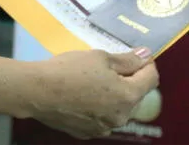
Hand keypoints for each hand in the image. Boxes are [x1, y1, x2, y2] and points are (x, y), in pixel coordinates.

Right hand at [28, 48, 158, 139]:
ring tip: (93, 80)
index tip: (137, 55)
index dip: (146, 64)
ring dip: (113, 95)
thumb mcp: (101, 57)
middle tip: (110, 65)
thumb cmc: (70, 70)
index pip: (151, 78)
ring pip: (118, 108)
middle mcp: (121, 117)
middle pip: (135, 95)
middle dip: (129, 80)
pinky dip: (98, 107)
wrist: (36, 91)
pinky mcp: (87, 133)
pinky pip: (101, 117)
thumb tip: (145, 56)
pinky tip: (82, 95)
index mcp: (128, 96)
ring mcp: (104, 128)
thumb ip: (128, 60)